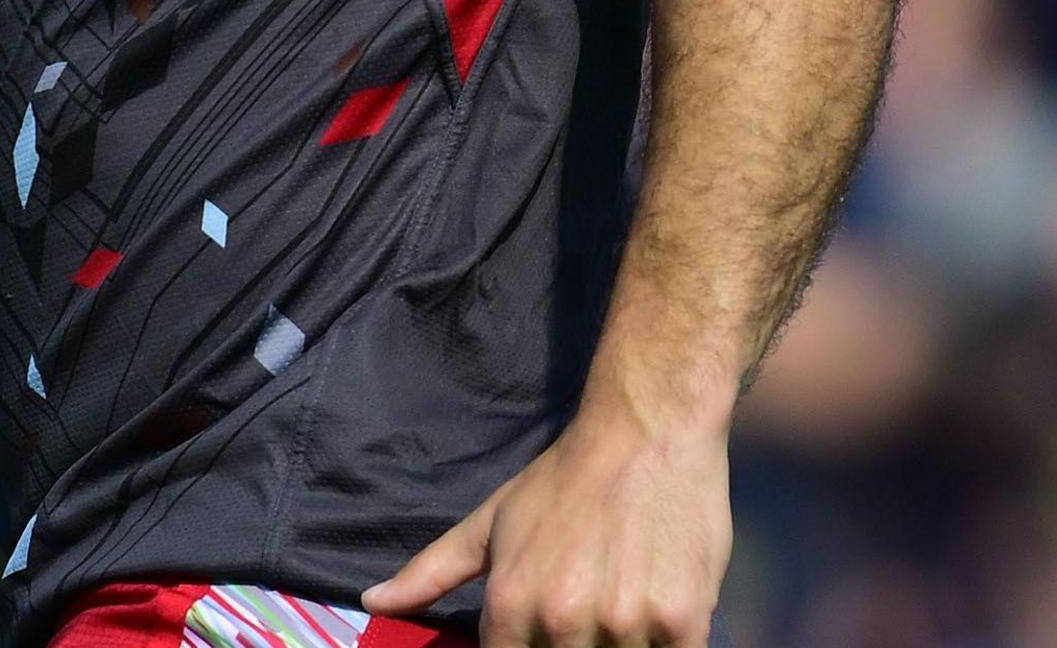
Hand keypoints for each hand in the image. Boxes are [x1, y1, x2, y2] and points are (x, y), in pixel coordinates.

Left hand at [363, 404, 731, 647]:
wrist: (647, 430)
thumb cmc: (565, 478)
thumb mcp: (490, 521)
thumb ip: (432, 570)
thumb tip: (373, 600)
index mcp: (513, 604)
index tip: (540, 636)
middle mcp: (565, 622)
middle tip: (583, 607)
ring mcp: (626, 626)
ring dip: (618, 647)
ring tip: (618, 608)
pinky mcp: (682, 624)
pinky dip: (661, 647)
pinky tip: (655, 615)